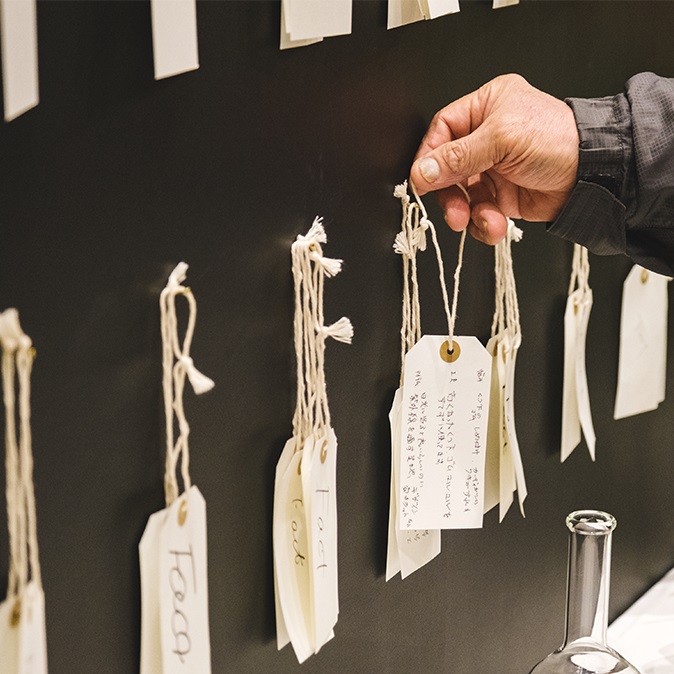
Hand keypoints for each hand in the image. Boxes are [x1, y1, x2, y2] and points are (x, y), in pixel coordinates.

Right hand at [410, 74, 579, 243]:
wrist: (593, 175)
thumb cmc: (559, 140)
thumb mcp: (502, 139)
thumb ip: (458, 157)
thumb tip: (422, 173)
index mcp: (486, 107)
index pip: (442, 131)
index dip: (430, 157)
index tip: (423, 181)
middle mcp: (486, 137)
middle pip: (447, 169)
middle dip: (450, 194)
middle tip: (454, 211)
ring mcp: (493, 168)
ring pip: (461, 196)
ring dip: (468, 213)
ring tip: (482, 220)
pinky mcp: (502, 196)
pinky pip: (478, 213)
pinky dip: (483, 223)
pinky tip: (495, 225)